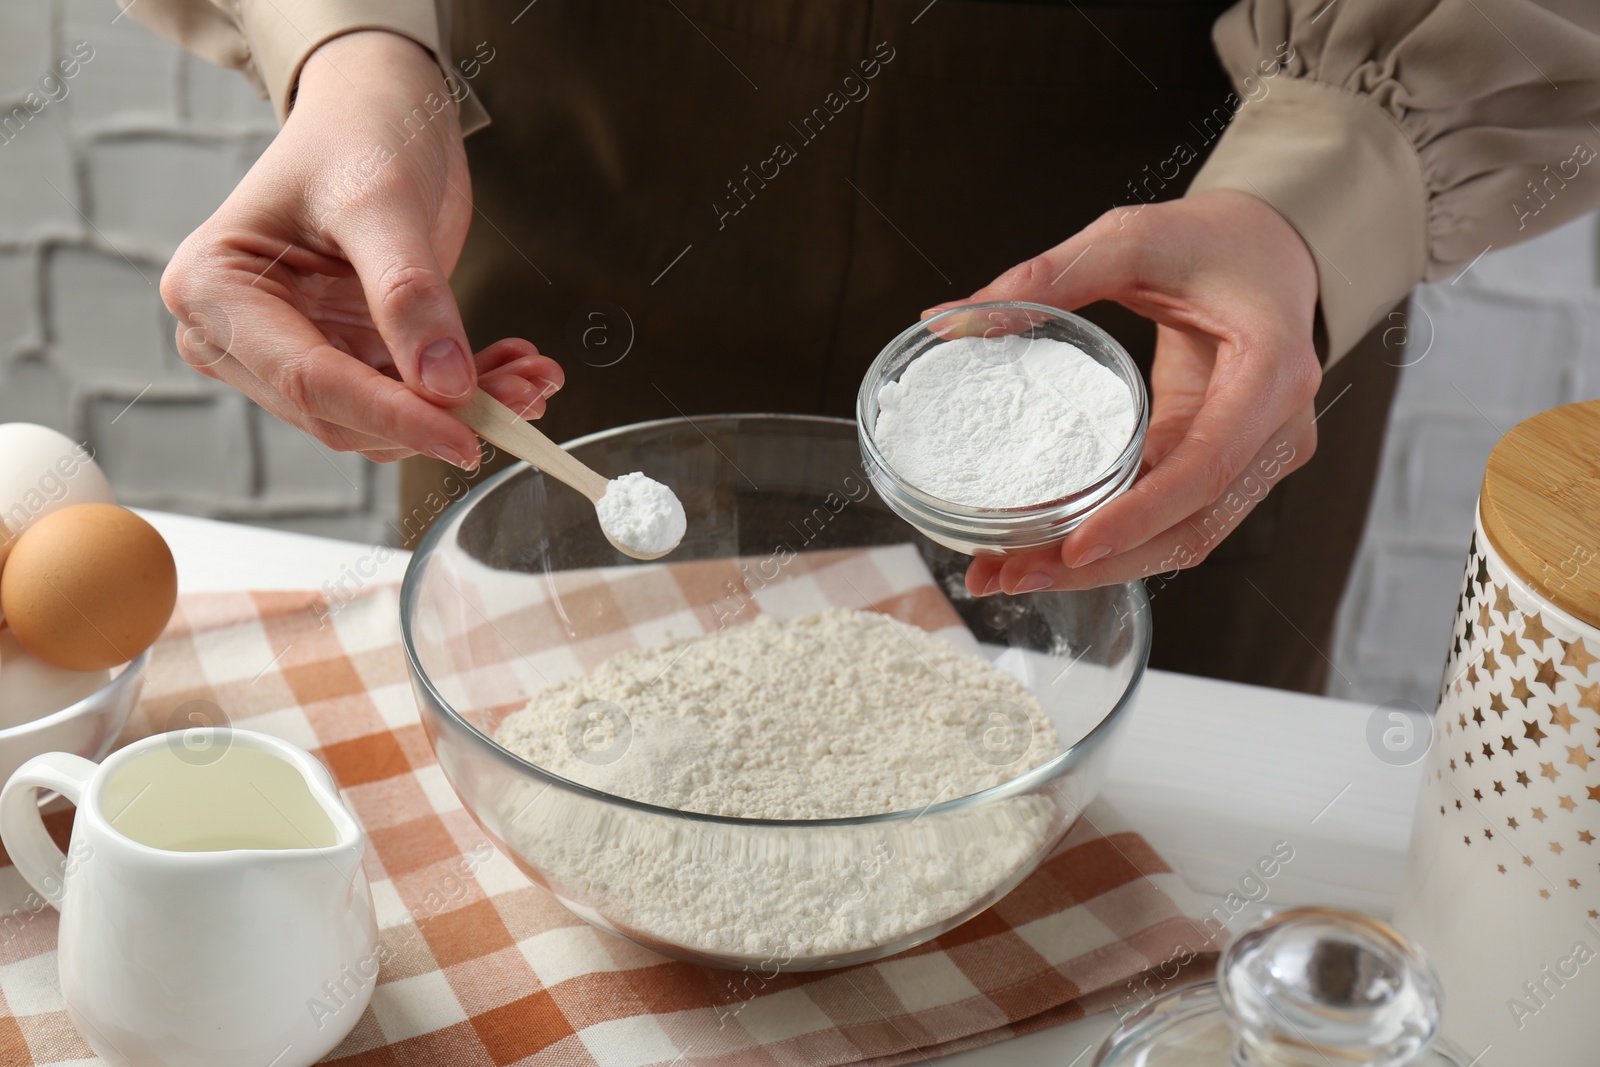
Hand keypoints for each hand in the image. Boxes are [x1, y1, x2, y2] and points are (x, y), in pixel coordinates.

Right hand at [160, 31, 560, 467]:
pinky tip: (515, 368)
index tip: (467, 437)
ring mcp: (289, 352)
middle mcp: (235, 335)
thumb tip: (445, 385)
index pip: (308, 382)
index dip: (392, 416)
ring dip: (462, 411)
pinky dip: (465, 394)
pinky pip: (405, 401)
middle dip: (439, 415)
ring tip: (533, 378)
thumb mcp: (382, 201)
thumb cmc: (359, 132)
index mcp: (212, 290)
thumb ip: (408, 294)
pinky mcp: (342, 358)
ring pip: (381, 420)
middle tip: (526, 395)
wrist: (378, 110)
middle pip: (343, 414)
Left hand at [943, 190, 1322, 595]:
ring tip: (1008, 573)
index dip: (1138, 517)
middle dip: (1101, 563)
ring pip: (1184, 539)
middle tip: (1008, 575)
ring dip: (1101, 567)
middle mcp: (1278, 430)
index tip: (1072, 547)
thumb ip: (1046, 276)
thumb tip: (944, 322)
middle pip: (1192, 527)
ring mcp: (1260, 458)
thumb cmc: (1213, 240)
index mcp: (1272, 374)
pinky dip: (1114, 540)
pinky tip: (1046, 548)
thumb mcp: (1130, 239)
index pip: (1205, 469)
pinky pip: (1174, 519)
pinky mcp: (1229, 469)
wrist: (1273, 248)